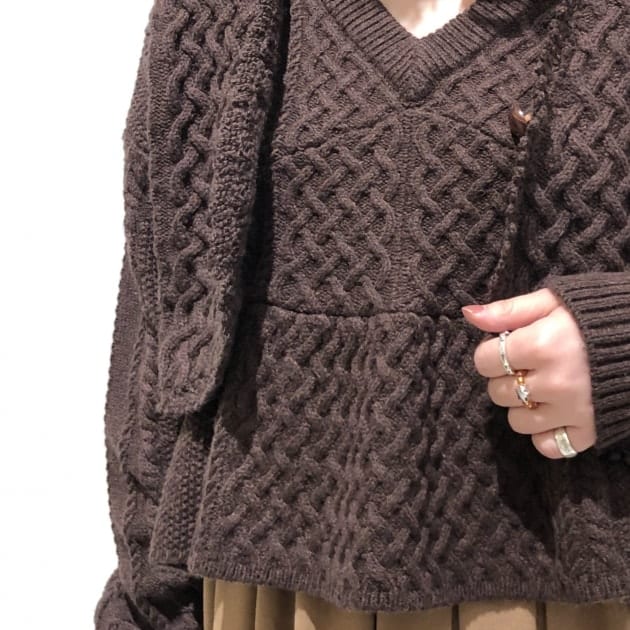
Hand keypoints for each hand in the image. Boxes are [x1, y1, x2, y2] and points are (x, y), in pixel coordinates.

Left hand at [461, 288, 596, 457]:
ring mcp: (573, 411)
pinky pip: (548, 446)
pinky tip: (556, 413)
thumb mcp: (554, 301)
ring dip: (523, 407)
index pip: (485, 361)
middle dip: (506, 378)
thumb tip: (469, 314)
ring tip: (543, 388)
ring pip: (517, 422)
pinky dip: (546, 434)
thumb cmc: (599, 314)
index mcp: (542, 345)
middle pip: (498, 393)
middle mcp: (555, 382)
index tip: (509, 348)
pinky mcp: (590, 432)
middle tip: (528, 366)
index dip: (491, 353)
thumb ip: (510, 310)